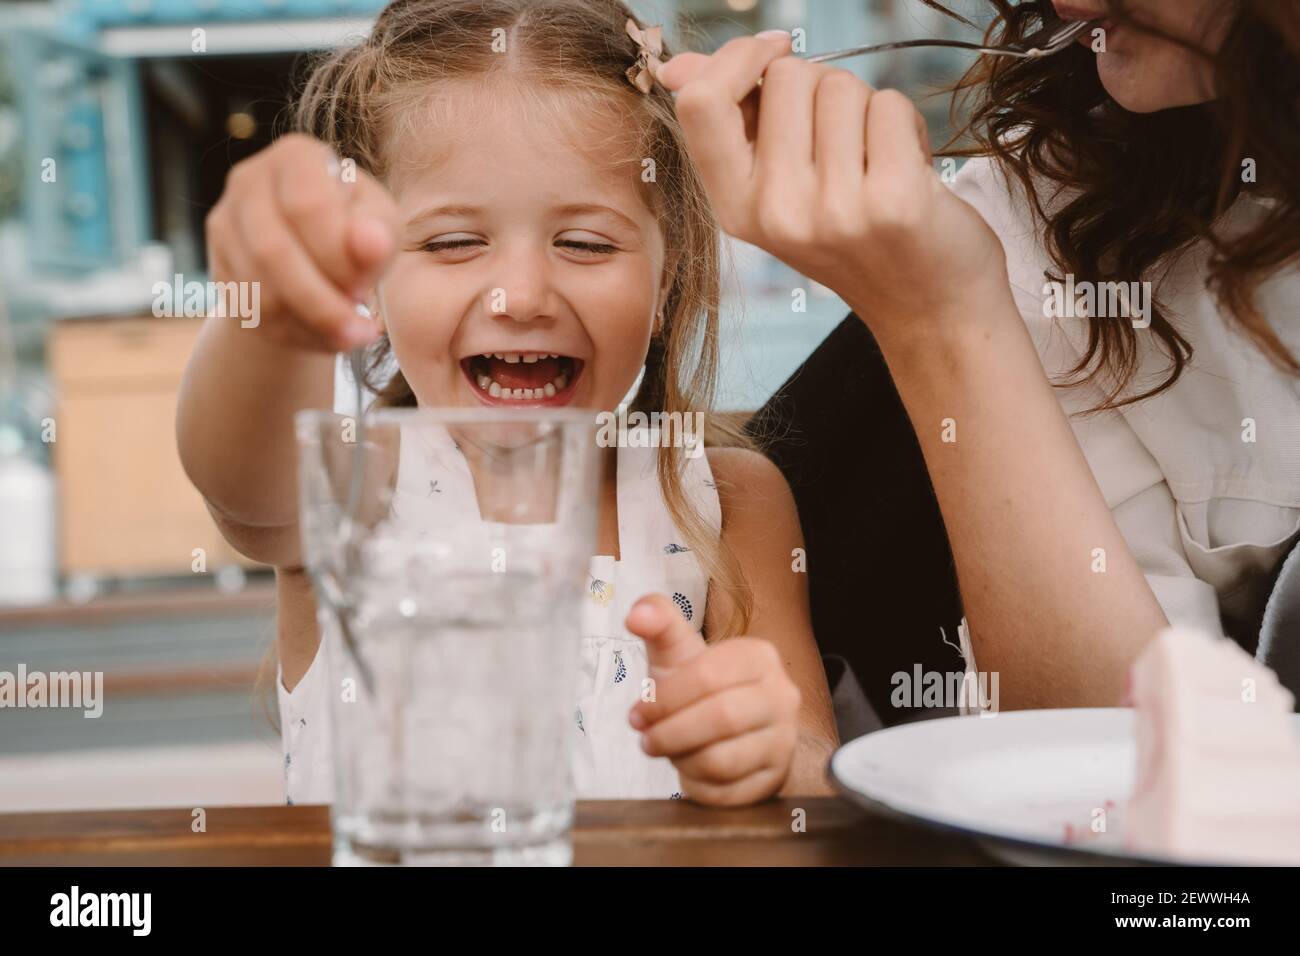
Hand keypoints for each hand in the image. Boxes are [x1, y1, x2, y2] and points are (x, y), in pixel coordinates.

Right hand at [204, 133, 400, 352]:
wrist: (322, 259)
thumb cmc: (359, 232)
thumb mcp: (381, 228)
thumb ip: (379, 235)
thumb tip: (371, 244)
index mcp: (298, 156)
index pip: (306, 206)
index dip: (336, 256)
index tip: (365, 288)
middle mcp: (250, 179)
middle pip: (272, 251)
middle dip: (322, 302)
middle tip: (361, 330)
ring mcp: (226, 220)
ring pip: (257, 288)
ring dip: (310, 324)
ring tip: (351, 335)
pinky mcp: (218, 262)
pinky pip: (249, 311)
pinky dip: (294, 333)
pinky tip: (324, 335)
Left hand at [625, 593, 800, 805]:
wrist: (730, 726)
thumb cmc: (698, 686)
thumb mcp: (677, 651)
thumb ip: (657, 623)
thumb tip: (636, 614)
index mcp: (760, 656)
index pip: (708, 676)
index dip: (664, 698)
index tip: (637, 713)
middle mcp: (782, 696)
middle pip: (721, 718)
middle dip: (670, 733)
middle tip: (646, 739)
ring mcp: (784, 740)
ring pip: (723, 760)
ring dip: (681, 760)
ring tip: (668, 751)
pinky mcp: (775, 778)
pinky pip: (728, 791)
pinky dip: (698, 785)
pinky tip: (690, 769)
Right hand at [656, 35, 1008, 346]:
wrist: (927, 306)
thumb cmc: (855, 236)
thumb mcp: (778, 192)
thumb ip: (732, 126)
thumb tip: (678, 67)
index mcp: (735, 209)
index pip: (702, 103)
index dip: (739, 58)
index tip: (774, 53)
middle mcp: (776, 214)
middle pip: (788, 76)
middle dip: (822, 86)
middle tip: (843, 143)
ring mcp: (833, 212)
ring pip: (842, 86)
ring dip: (867, 108)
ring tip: (875, 162)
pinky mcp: (893, 202)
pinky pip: (889, 105)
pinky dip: (906, 124)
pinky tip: (907, 168)